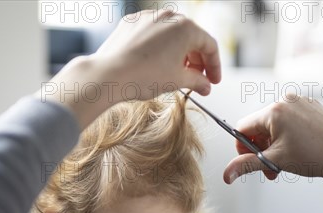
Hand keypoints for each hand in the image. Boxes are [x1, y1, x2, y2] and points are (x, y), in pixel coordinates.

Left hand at [36, 10, 220, 128]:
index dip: (214, 66)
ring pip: (171, 35)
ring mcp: (148, 17)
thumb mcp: (177, 81)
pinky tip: (157, 64)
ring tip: (176, 73)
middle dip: (196, 61)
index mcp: (185, 27)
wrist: (108, 75)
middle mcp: (168, 16)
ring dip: (179, 54)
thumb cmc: (142, 76)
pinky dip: (160, 48)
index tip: (212, 81)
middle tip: (197, 80)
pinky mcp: (131, 23)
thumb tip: (205, 85)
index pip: (209, 46)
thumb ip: (197, 81)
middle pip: (191, 38)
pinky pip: (153, 34)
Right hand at [223, 95, 322, 186]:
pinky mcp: (312, 107)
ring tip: (285, 161)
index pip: (242, 127)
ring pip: (274, 125)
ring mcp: (301, 102)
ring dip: (274, 145)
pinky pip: (290, 120)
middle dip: (261, 148)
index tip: (252, 160)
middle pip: (258, 126)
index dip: (243, 147)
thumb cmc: (316, 156)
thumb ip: (247, 165)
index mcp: (274, 111)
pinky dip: (288, 136)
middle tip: (271, 167)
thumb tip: (226, 174)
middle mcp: (286, 101)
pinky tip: (298, 150)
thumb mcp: (276, 161)